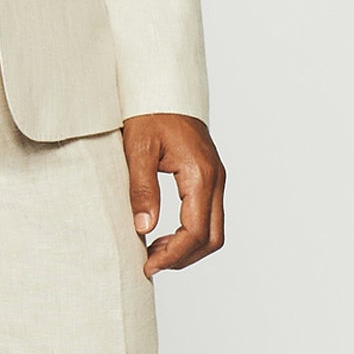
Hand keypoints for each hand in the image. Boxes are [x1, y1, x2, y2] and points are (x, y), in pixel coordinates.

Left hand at [122, 113, 224, 276]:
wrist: (163, 88)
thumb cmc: (149, 114)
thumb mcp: (138, 150)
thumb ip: (142, 189)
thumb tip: (144, 227)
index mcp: (199, 174)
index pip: (196, 231)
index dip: (173, 255)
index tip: (148, 265)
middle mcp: (215, 179)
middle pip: (213, 237)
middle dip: (183, 258)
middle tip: (151, 265)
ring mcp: (215, 179)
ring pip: (214, 230)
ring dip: (187, 248)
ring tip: (154, 252)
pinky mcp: (209, 178)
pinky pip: (208, 216)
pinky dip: (189, 233)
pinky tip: (163, 235)